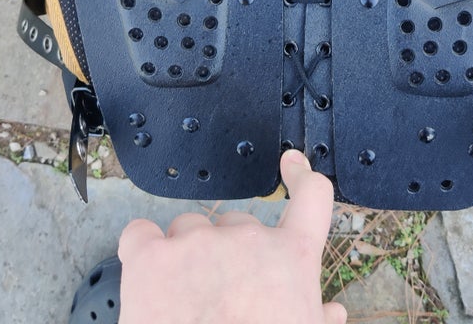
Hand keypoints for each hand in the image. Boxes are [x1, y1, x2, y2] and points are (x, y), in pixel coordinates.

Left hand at [118, 149, 346, 322]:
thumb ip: (316, 317)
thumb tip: (333, 313)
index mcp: (291, 259)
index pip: (312, 199)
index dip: (302, 176)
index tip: (292, 163)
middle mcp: (247, 238)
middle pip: (235, 223)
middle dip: (229, 251)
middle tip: (222, 295)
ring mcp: (197, 243)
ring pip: (189, 228)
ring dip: (186, 254)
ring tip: (184, 299)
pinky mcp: (151, 259)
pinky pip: (139, 233)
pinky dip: (141, 248)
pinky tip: (147, 274)